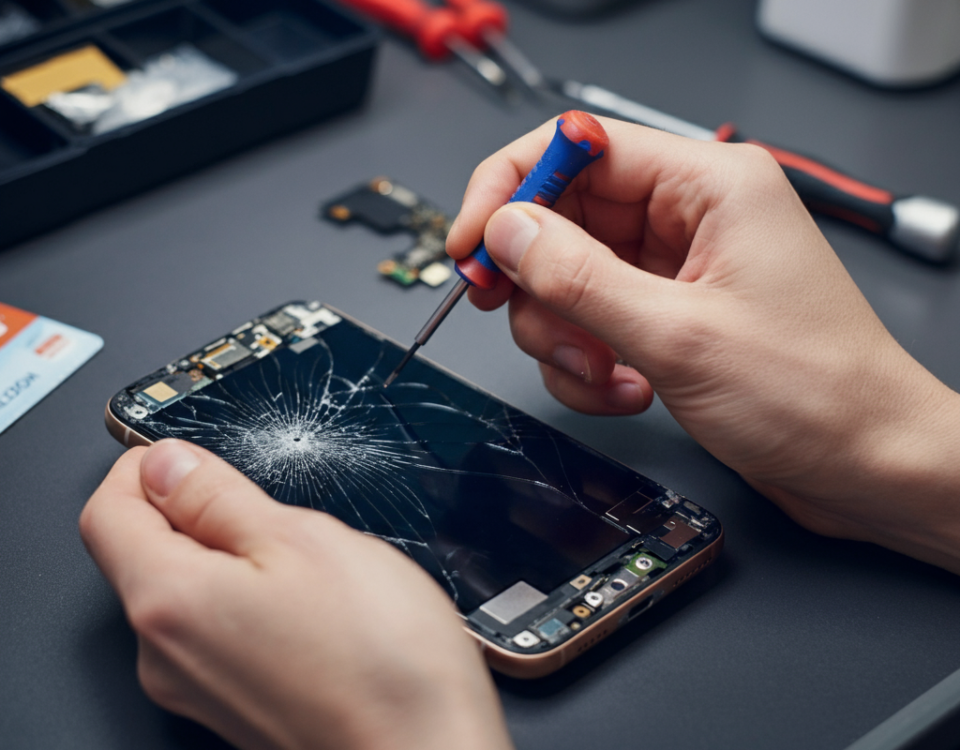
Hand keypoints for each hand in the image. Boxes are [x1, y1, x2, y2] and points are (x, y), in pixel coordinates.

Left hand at [80, 440, 512, 749]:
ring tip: (312, 566)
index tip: (189, 454)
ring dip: (235, 556)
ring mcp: (197, 687)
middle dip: (200, 511)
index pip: (108, 512)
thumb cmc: (380, 662)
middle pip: (146, 552)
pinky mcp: (233, 704)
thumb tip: (167, 464)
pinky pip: (219, 629)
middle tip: (276, 510)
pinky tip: (317, 607)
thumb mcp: (302, 539)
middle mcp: (164, 654)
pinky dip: (252, 598)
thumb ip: (217, 497)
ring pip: (190, 590)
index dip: (144, 466)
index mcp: (169, 601)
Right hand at [447, 117, 959, 573]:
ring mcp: (675, 269)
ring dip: (566, 335)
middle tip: (535, 326)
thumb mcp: (678, 334)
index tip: (473, 242)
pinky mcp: (667, 315)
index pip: (578, 148)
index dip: (511, 188)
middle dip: (541, 285)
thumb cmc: (815, 394)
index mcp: (709, 186)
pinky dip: (589, 363)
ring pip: (569, 279)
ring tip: (602, 372)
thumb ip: (578, 276)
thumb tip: (507, 231)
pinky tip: (625, 390)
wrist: (865, 465)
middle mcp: (690, 217)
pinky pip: (592, 322)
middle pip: (564, 219)